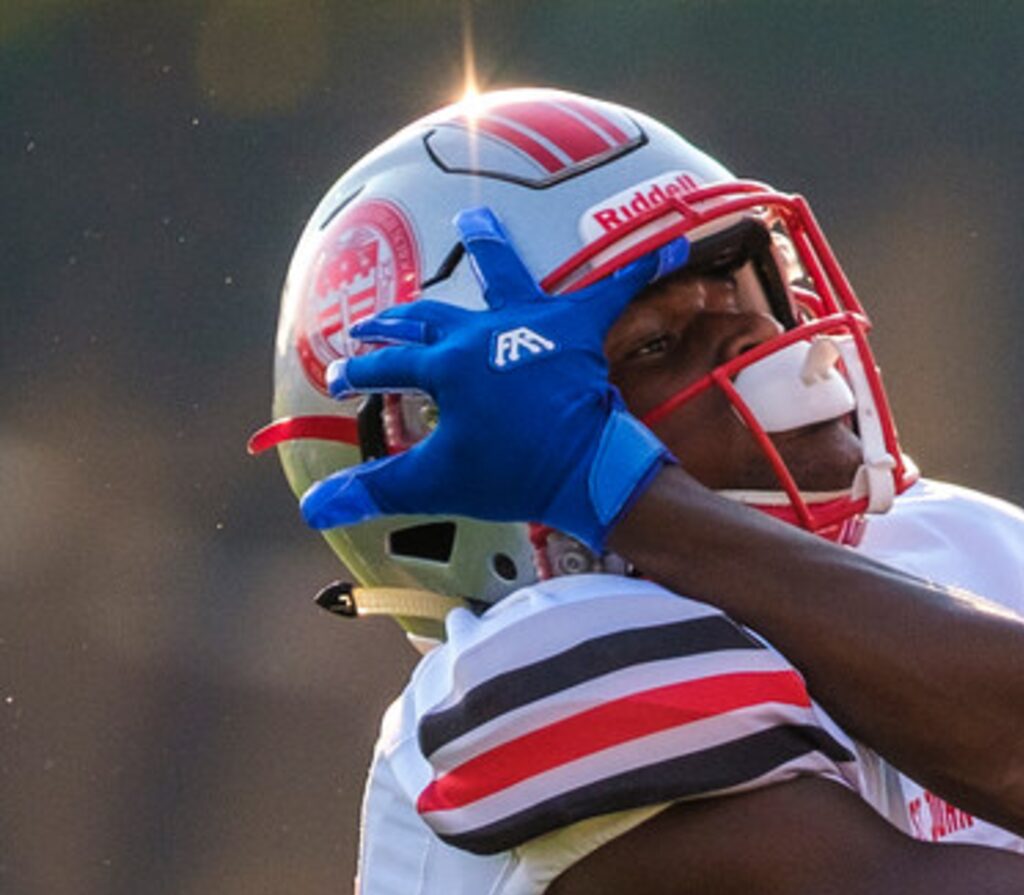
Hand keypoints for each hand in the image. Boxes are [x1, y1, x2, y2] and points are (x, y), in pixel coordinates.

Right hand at [298, 206, 684, 550]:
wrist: (581, 470)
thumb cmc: (512, 474)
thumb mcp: (438, 483)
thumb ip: (377, 490)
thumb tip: (314, 509)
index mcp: (445, 366)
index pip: (391, 366)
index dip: (365, 373)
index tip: (347, 378)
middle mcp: (481, 334)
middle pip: (431, 318)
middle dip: (400, 320)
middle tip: (379, 322)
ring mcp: (528, 326)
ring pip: (501, 276)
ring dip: (485, 248)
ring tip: (474, 221)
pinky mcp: (576, 331)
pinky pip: (612, 289)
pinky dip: (640, 267)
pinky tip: (676, 241)